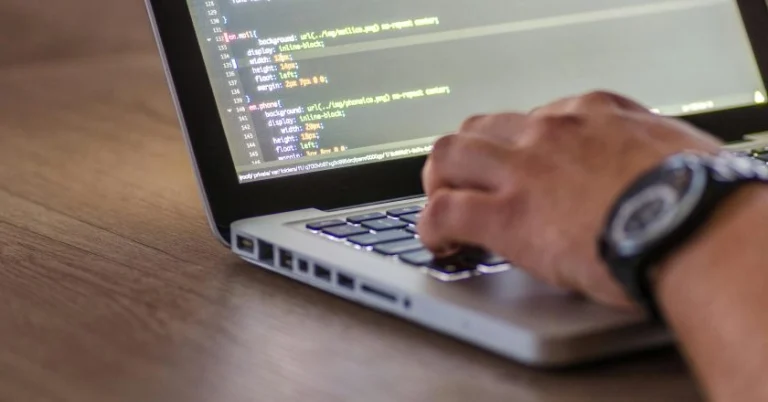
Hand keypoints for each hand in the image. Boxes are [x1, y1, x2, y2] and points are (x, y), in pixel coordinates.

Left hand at [418, 91, 721, 308]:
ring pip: (449, 157)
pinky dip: (431, 227)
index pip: (532, 119)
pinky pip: (443, 212)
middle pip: (480, 128)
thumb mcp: (677, 149)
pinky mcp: (506, 215)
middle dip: (466, 157)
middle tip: (465, 184)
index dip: (517, 150)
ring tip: (443, 209)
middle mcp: (549, 132)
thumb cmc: (700, 195)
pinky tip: (440, 245)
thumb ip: (647, 149)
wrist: (694, 227)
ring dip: (439, 183)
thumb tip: (647, 163)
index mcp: (591, 113)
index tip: (518, 171)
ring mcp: (522, 171)